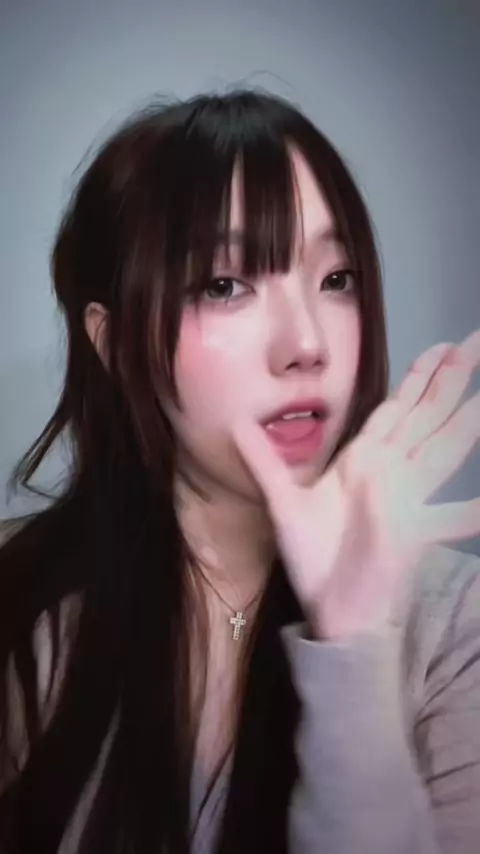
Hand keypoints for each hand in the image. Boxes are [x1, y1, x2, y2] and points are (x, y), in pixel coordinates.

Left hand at [232, 329, 479, 639]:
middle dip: (451, 379)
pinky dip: (473, 511)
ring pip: (442, 448)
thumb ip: (263, 461)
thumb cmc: (313, 556)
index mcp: (364, 460)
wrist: (329, 608)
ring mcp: (407, 499)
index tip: (441, 347)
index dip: (419, 377)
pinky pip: (452, 517)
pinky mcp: (413, 532)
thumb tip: (235, 423)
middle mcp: (391, 472)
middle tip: (475, 343)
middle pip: (426, 415)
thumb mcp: (282, 502)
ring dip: (465, 421)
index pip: (396, 407)